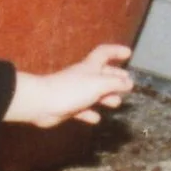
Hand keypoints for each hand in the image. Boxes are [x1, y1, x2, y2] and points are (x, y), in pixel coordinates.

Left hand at [4, 44, 134, 127]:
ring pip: (94, 93)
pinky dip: (90, 113)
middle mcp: (83, 77)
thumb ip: (115, 83)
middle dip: (115, 77)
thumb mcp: (98, 84)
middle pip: (102, 74)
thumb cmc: (70, 89)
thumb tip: (129, 82)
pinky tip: (96, 118)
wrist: (41, 103)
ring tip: (116, 102)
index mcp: (90, 67)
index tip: (128, 53)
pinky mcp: (68, 107)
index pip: (104, 53)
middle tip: (127, 84)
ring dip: (106, 97)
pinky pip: (82, 110)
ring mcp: (75, 92)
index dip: (116, 51)